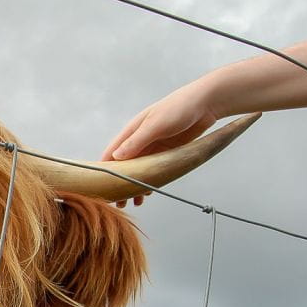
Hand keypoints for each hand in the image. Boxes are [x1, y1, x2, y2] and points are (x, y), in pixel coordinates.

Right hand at [103, 79, 218, 206]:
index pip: (111, 153)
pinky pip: (153, 170)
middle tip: (117, 202)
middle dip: (120, 183)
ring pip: (138, 170)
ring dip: (135, 185)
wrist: (206, 103)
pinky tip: (148, 193)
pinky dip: (149, 181)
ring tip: (132, 203)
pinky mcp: (165, 152)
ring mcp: (152, 147)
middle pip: (124, 166)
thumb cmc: (179, 107)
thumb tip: (116, 157)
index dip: (104, 170)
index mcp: (132, 132)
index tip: (101, 188)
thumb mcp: (155, 124)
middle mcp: (139, 141)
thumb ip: (136, 141)